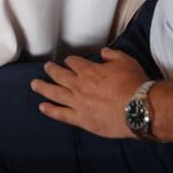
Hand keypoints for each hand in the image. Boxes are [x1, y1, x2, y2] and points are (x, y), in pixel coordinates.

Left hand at [31, 48, 148, 137]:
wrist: (138, 109)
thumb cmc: (134, 85)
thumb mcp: (126, 61)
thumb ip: (113, 55)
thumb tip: (104, 53)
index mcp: (90, 71)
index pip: (74, 63)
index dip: (70, 61)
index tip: (69, 62)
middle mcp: (80, 85)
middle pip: (60, 75)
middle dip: (52, 70)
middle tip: (47, 67)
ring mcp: (78, 103)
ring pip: (55, 93)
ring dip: (43, 87)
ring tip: (34, 84)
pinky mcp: (81, 119)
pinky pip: (61, 114)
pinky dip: (50, 110)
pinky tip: (42, 107)